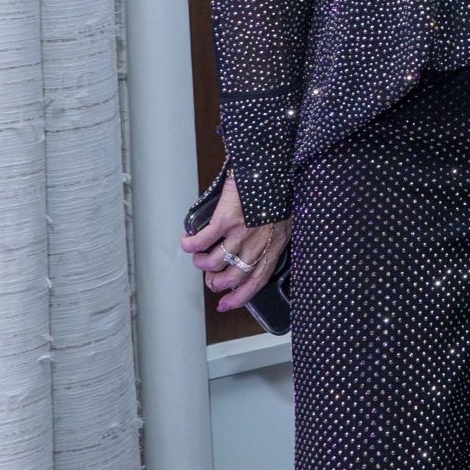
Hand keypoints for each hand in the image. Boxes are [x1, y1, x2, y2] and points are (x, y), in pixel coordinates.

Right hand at [178, 173, 291, 312]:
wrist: (272, 164)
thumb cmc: (277, 187)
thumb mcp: (282, 216)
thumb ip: (269, 234)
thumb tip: (252, 247)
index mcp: (275, 243)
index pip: (258, 280)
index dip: (240, 296)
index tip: (226, 304)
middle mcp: (259, 243)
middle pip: (233, 277)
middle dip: (217, 283)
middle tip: (210, 279)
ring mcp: (242, 233)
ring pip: (214, 263)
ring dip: (201, 264)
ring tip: (197, 257)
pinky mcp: (226, 220)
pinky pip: (202, 242)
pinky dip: (190, 245)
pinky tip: (187, 242)